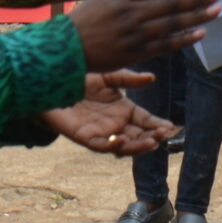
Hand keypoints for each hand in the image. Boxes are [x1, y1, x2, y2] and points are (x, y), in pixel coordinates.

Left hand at [42, 73, 171, 156]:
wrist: (52, 82)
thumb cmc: (79, 78)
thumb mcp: (107, 76)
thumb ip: (128, 79)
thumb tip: (152, 78)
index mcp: (123, 110)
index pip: (145, 120)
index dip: (157, 124)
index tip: (169, 126)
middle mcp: (115, 124)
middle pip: (138, 136)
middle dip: (152, 137)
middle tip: (162, 135)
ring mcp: (101, 132)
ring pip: (124, 146)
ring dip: (138, 146)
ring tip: (151, 142)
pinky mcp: (86, 137)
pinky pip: (102, 145)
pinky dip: (113, 146)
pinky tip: (123, 140)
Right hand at [67, 0, 220, 71]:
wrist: (66, 47)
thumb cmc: (84, 20)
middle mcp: (132, 11)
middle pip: (171, 3)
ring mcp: (135, 32)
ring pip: (173, 23)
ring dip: (197, 16)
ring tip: (215, 11)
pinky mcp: (137, 51)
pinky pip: (167, 44)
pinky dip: (185, 38)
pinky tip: (200, 33)